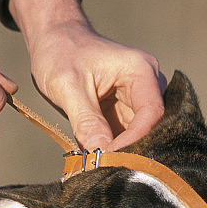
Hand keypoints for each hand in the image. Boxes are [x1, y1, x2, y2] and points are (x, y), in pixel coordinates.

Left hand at [9, 0, 164, 150]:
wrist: (55, 40)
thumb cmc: (60, 52)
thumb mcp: (67, 86)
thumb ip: (86, 120)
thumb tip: (100, 154)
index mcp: (141, 70)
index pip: (151, 113)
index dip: (134, 140)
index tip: (109, 158)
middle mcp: (148, 84)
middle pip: (151, 127)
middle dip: (130, 149)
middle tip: (105, 167)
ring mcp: (139, 98)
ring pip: (139, 135)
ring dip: (121, 151)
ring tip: (99, 164)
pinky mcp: (127, 110)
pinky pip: (127, 136)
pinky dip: (113, 148)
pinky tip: (98, 157)